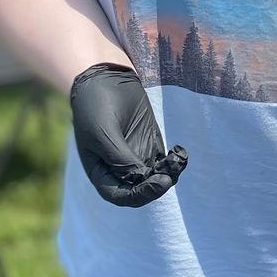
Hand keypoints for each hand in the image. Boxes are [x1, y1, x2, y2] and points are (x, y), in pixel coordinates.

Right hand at [70, 63, 187, 207]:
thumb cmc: (96, 107)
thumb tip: (141, 179)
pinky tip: (179, 151)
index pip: (120, 196)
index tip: (158, 183)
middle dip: (157, 187)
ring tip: (177, 159)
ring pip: (156, 178)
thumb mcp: (104, 133)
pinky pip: (165, 163)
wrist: (105, 80)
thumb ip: (120, 158)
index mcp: (101, 172)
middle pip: (141, 191)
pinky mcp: (151, 146)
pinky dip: (175, 163)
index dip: (140, 196)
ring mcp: (136, 158)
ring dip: (170, 174)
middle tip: (170, 175)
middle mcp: (119, 170)